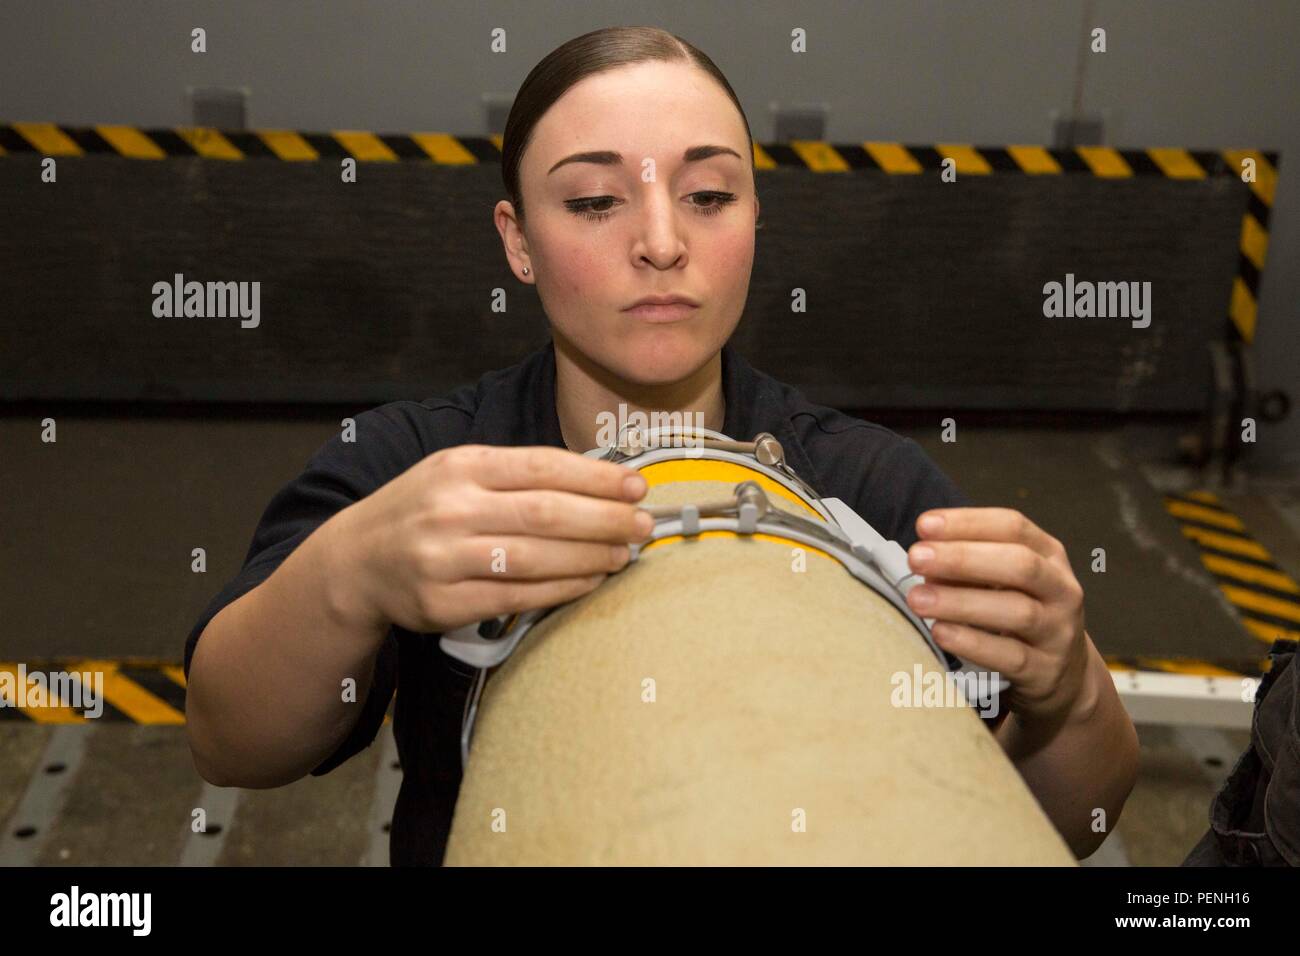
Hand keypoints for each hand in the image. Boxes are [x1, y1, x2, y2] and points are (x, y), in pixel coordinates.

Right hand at [333, 444, 651, 633]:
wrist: (356, 561)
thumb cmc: (424, 510)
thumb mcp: (458, 473)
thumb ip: (517, 475)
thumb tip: (600, 483)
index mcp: (460, 466)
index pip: (543, 467)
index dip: (597, 478)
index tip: (636, 487)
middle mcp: (451, 509)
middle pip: (546, 513)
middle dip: (605, 520)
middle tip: (643, 525)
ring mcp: (444, 559)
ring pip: (536, 558)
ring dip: (590, 557)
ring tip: (624, 554)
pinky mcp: (444, 604)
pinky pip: (517, 597)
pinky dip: (562, 590)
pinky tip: (589, 580)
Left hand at [904, 507, 1090, 725]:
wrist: (1063, 672)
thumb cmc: (1022, 611)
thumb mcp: (1005, 579)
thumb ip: (969, 565)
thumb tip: (925, 560)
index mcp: (1049, 554)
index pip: (1012, 527)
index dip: (967, 523)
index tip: (924, 526)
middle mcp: (1061, 589)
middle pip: (1019, 565)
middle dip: (962, 558)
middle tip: (917, 558)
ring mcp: (1058, 631)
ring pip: (1017, 612)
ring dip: (961, 602)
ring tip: (918, 598)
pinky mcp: (1046, 670)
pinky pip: (1010, 656)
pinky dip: (972, 643)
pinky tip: (940, 632)